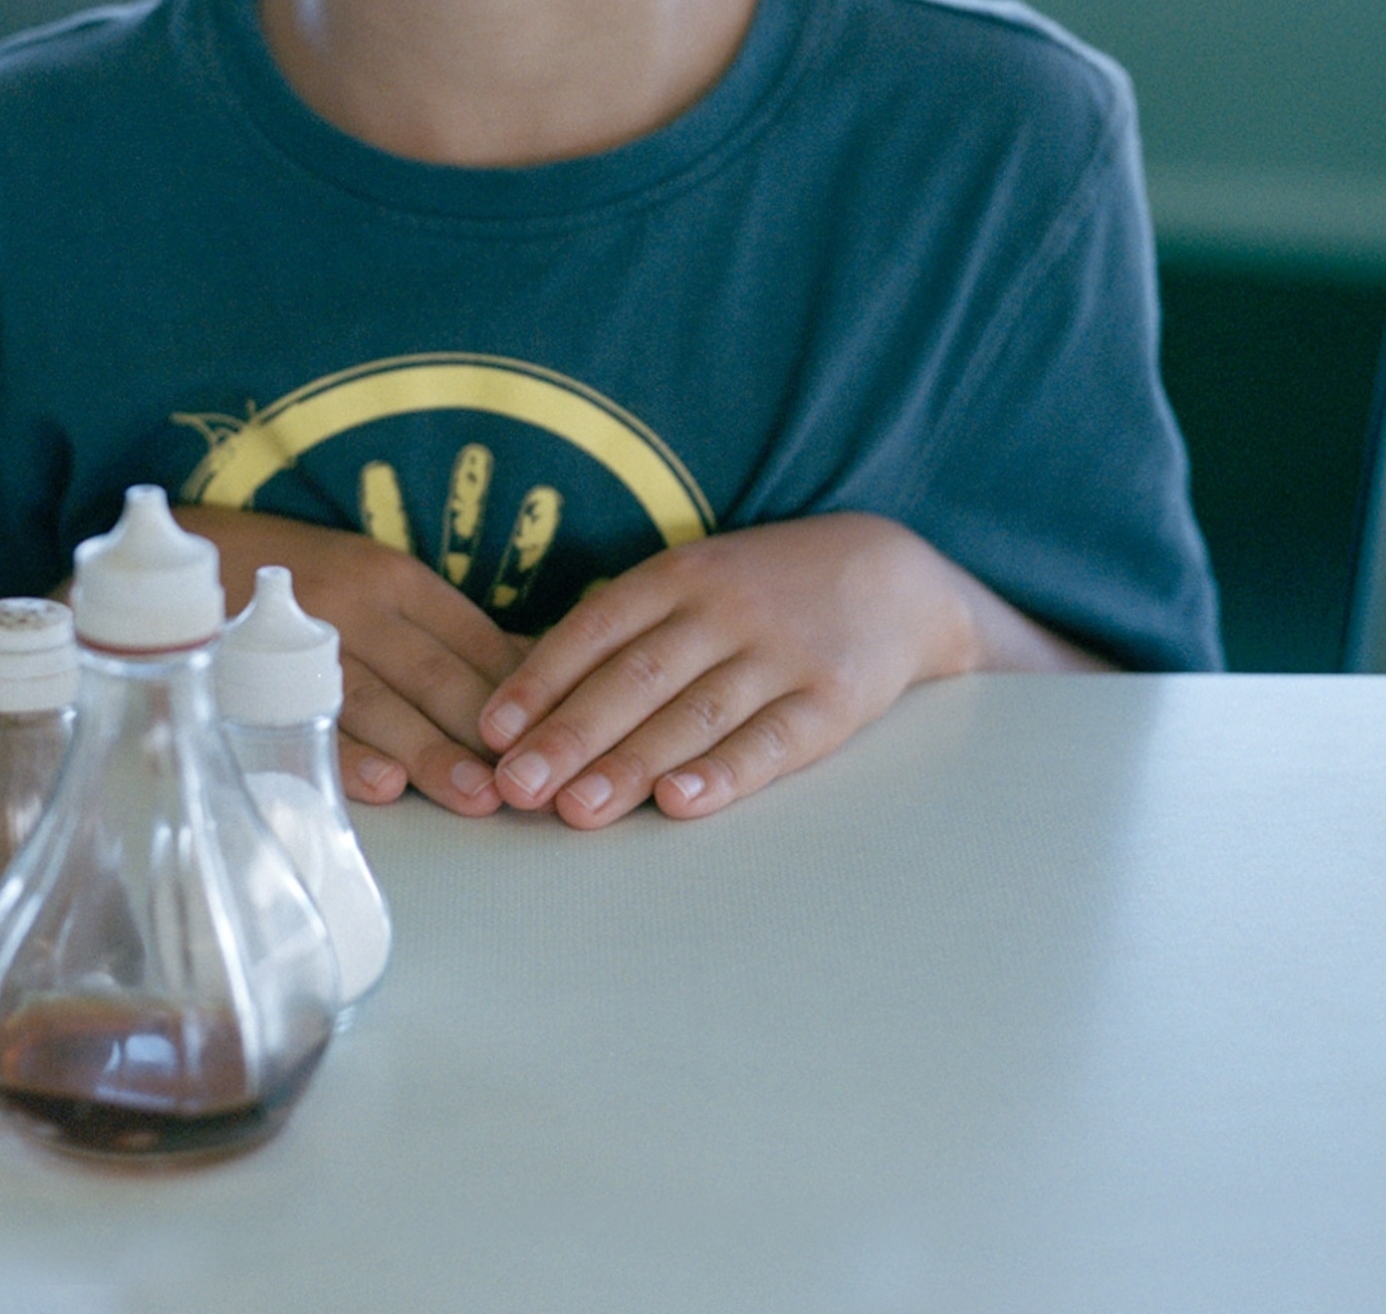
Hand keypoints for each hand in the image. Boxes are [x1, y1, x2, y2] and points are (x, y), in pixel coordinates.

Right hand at [175, 507, 528, 816]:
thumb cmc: (302, 578)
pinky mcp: (253, 675)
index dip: (518, 689)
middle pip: (432, 671)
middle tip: (531, 778)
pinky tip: (384, 785)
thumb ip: (442, 631)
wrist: (188, 551)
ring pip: (377, 701)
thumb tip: (532, 669)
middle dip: (484, 729)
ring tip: (476, 797)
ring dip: (430, 751)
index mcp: (392, 578)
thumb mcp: (373, 582)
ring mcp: (300, 639)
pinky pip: (304, 720)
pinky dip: (346, 754)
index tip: (561, 734)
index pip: (470, 635)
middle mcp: (353, 603)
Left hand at [476, 512, 1108, 828]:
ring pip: (694, 714)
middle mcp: (724, 609)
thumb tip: (532, 694)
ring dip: (630, 765)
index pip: (597, 627)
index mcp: (680, 575)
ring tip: (575, 810)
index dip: (541, 680)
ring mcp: (780, 654)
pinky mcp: (831, 700)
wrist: (894, 574)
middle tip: (515, 786)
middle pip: (636, 677)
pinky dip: (723, 774)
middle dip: (570, 735)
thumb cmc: (765, 591)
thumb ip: (629, 630)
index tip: (491, 731)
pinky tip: (680, 804)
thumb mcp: (698, 582)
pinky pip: (771, 741)